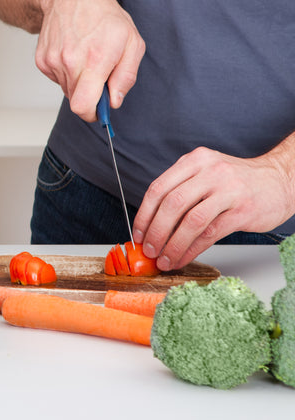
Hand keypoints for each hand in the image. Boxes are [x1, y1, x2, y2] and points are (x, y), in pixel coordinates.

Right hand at [35, 0, 144, 120]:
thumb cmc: (104, 16)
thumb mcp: (132, 42)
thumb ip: (126, 76)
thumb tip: (114, 101)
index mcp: (94, 60)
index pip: (83, 106)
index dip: (92, 114)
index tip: (99, 111)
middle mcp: (69, 63)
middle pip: (76, 100)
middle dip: (90, 94)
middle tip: (100, 73)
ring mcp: (53, 61)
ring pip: (67, 89)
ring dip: (79, 81)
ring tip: (86, 56)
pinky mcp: (42, 60)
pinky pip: (57, 78)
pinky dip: (67, 72)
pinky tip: (73, 52)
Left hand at [132, 145, 294, 269]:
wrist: (280, 181)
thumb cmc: (238, 182)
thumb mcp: (206, 173)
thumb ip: (181, 190)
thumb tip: (151, 224)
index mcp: (195, 161)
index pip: (158, 188)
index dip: (144, 215)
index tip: (138, 234)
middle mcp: (210, 172)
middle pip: (171, 205)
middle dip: (156, 232)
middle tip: (149, 250)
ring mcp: (229, 190)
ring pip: (190, 222)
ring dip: (173, 245)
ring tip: (164, 259)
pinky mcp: (243, 211)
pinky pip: (210, 234)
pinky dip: (192, 249)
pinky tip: (183, 257)